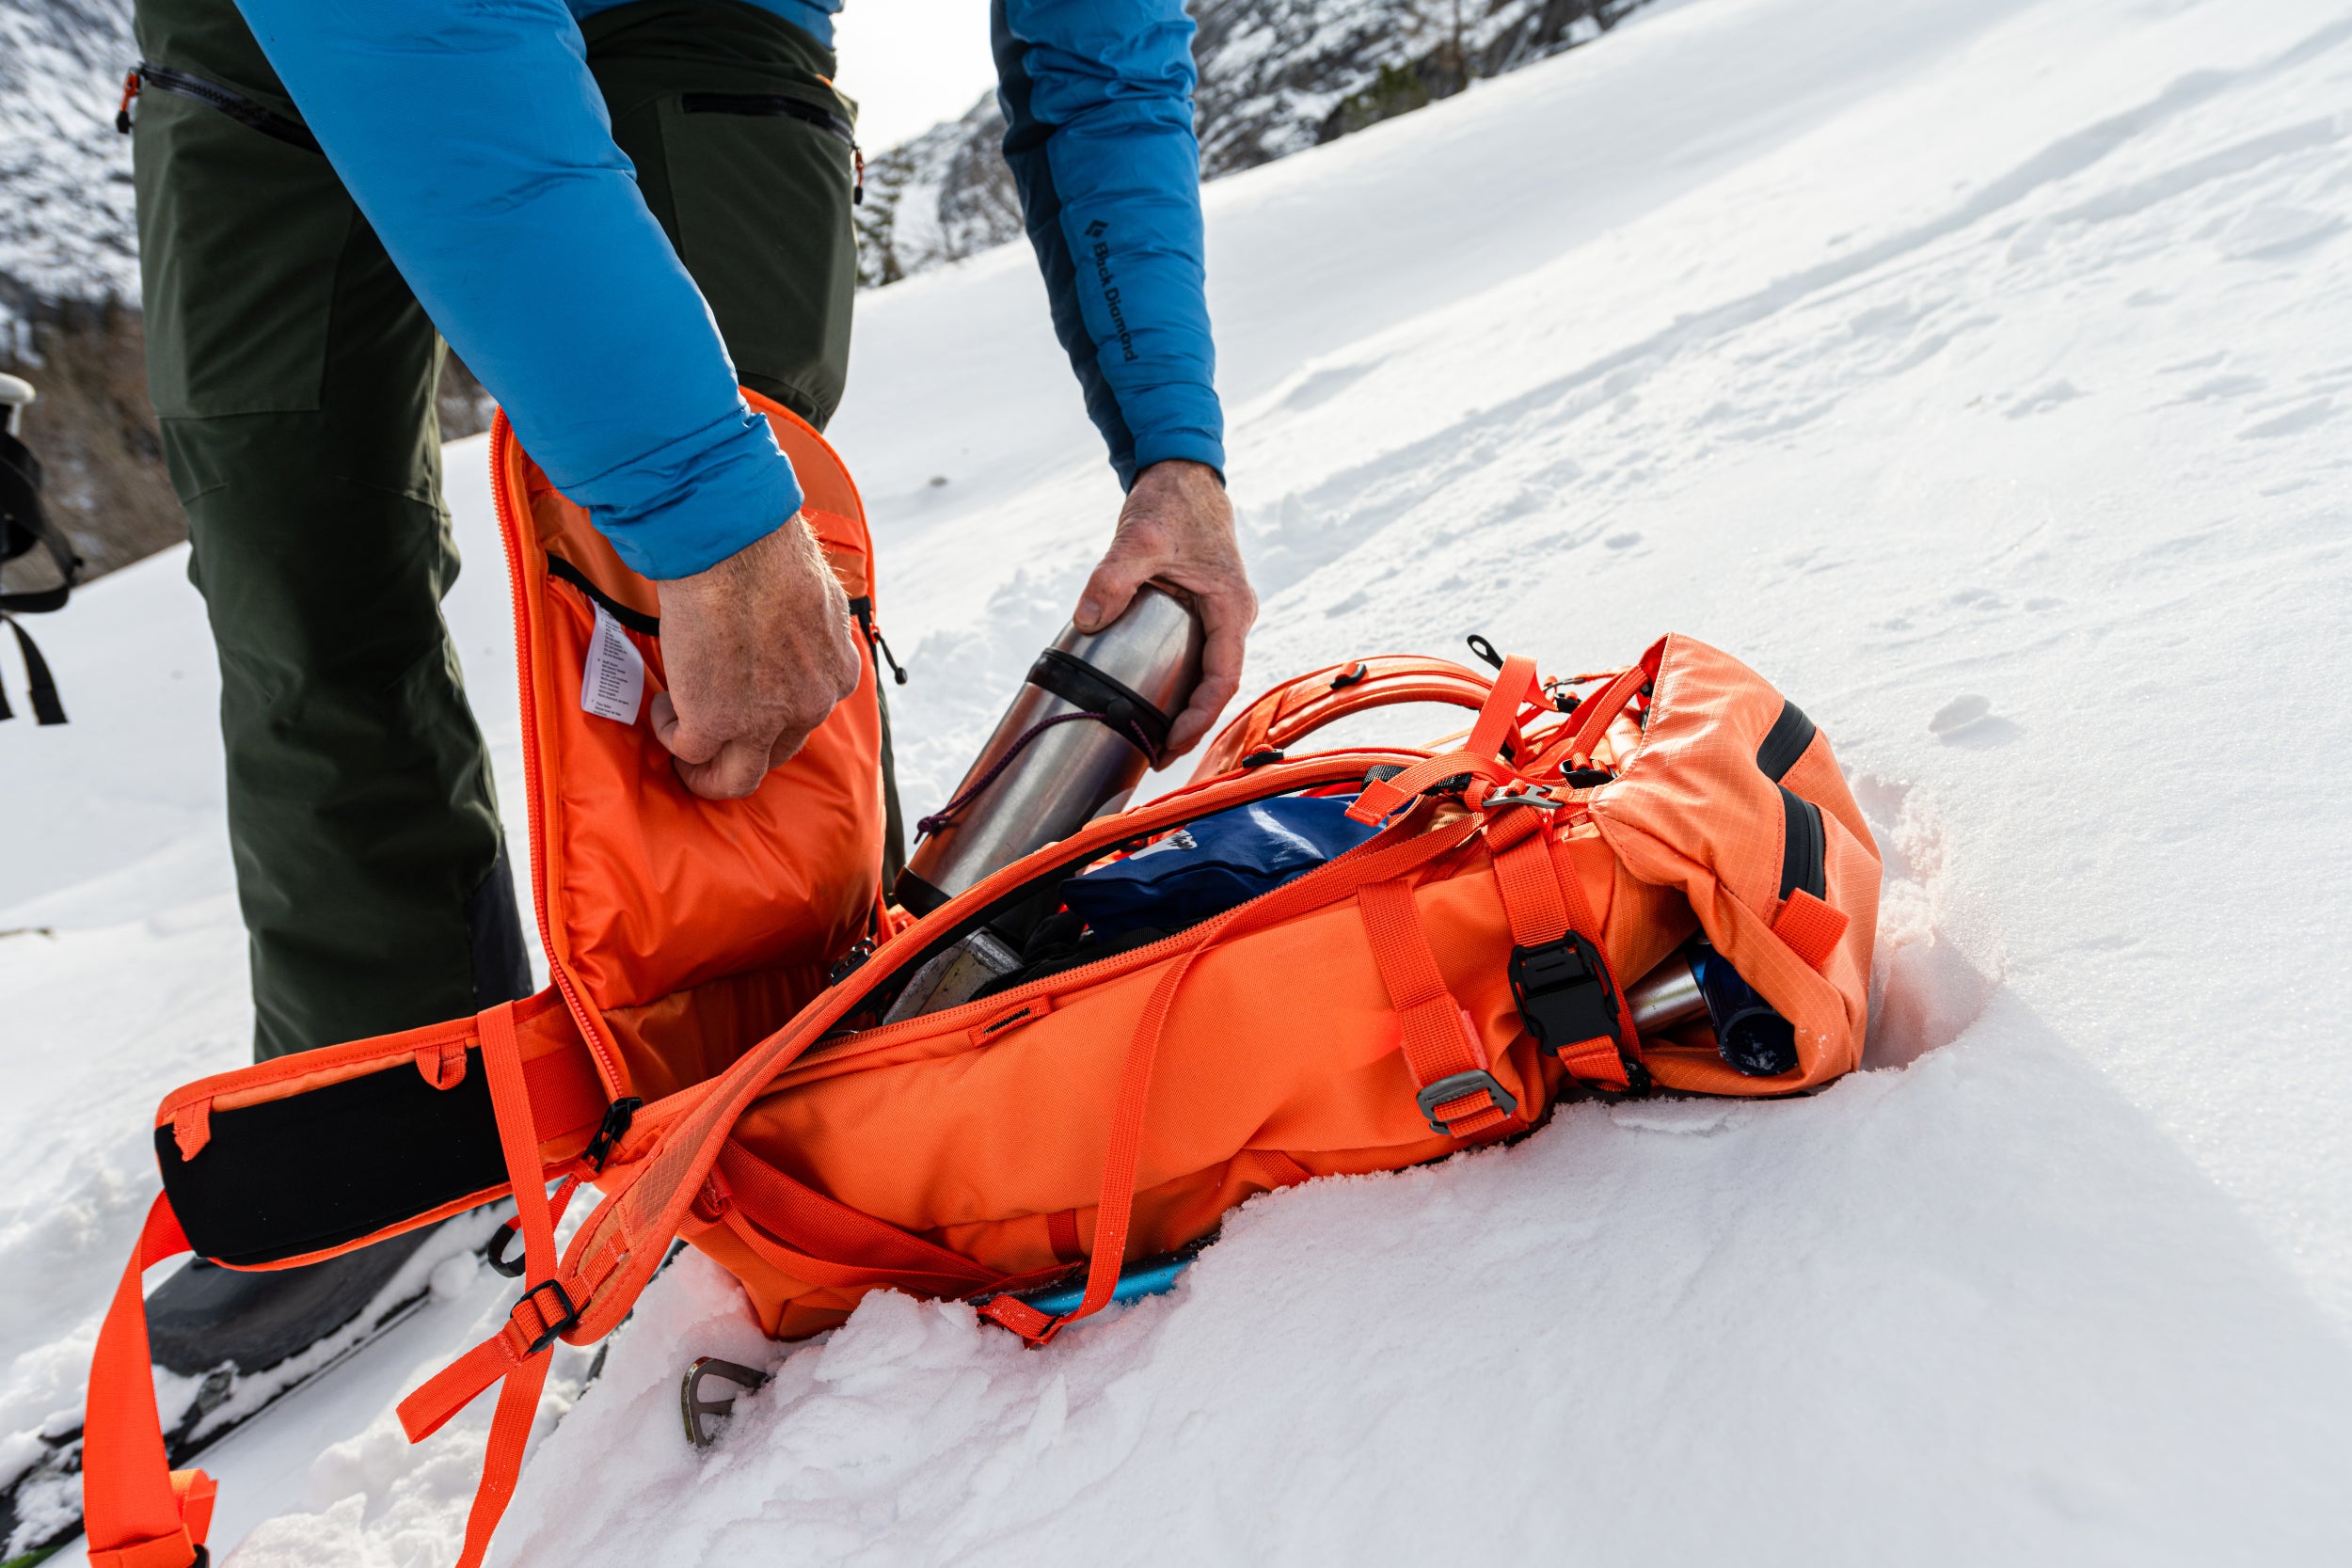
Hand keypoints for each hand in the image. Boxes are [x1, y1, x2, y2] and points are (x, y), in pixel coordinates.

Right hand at [650, 515, 862, 799]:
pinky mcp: (715, 722)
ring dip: (708, 773)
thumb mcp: (816, 598)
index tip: (747, 699)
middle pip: (778, 752)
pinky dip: (671, 732)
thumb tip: (789, 627)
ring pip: (738, 777)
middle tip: (714, 739)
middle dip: (745, 749)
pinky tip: (663, 708)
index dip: (774, 712)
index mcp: (838, 674)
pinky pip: (689, 749)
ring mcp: (764, 721)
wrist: (734, 547)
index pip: (809, 713)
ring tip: (684, 756)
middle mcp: (810, 705)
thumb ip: (809, 629)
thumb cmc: (769, 553)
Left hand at [1075, 460, 1257, 757]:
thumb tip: (1088, 619)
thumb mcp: (1140, 537)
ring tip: (1154, 741)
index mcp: (1232, 606)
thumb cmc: (1171, 503)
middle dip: (1191, 725)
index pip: (1223, 678)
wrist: (1181, 475)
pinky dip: (1182, 684)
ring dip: (1187, 708)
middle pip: (1219, 685)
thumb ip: (1113, 576)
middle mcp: (1235, 616)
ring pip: (1211, 674)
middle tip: (1156, 757)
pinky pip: (1200, 657)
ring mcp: (1223, 614)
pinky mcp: (1207, 610)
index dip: (1199, 717)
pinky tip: (1154, 701)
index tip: (1170, 744)